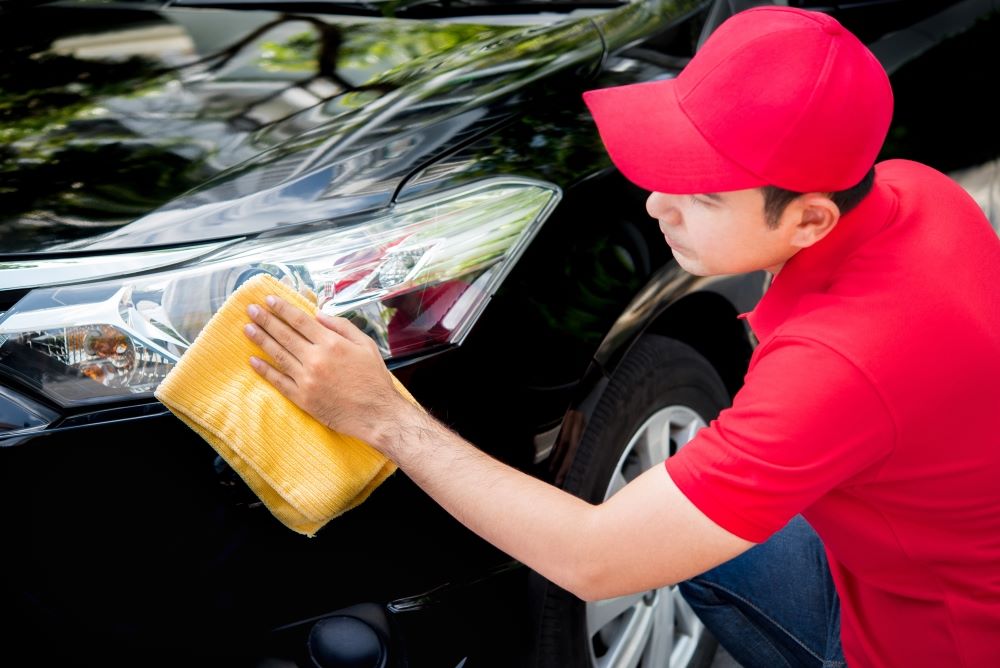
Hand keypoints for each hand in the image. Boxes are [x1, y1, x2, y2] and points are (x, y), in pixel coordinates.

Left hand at [242, 294, 411, 449]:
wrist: (377, 414)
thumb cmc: (374, 378)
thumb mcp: (366, 344)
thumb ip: (342, 326)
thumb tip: (319, 314)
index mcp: (331, 343)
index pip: (300, 320)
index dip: (282, 308)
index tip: (269, 300)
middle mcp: (315, 359)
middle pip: (284, 335)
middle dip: (266, 320)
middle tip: (251, 309)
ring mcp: (306, 379)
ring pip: (278, 355)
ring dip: (261, 340)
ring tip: (247, 328)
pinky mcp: (302, 398)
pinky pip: (279, 381)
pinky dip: (264, 371)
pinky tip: (252, 360)